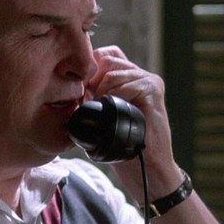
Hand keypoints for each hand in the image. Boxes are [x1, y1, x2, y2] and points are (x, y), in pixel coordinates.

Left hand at [87, 46, 183, 200]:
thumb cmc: (121, 146)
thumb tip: (69, 88)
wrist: (145, 167)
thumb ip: (91, 100)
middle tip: (89, 102)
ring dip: (101, 90)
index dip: (88, 71)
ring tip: (102, 109)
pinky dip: (116, 96)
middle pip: (106, 60)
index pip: (103, 56)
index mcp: (126, 80)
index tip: (82, 93)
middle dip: (92, 80)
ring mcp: (147, 81)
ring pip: (113, 71)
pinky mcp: (154, 90)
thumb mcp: (100, 119)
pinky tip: (114, 110)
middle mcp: (138, 76)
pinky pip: (128, 83)